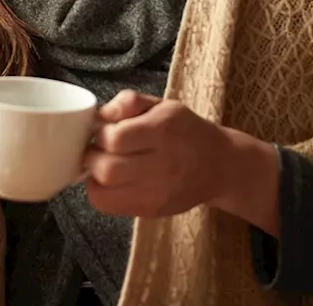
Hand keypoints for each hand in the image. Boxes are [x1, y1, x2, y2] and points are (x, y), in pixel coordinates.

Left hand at [83, 90, 233, 218]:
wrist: (219, 166)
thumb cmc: (185, 131)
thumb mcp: (163, 105)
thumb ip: (129, 101)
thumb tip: (100, 116)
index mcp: (163, 130)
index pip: (116, 139)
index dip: (101, 134)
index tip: (103, 132)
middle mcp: (162, 164)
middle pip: (108, 169)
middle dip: (93, 157)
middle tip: (97, 150)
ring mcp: (157, 193)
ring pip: (104, 193)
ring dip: (94, 177)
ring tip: (103, 165)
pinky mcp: (151, 211)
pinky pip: (109, 207)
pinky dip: (100, 193)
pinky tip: (110, 181)